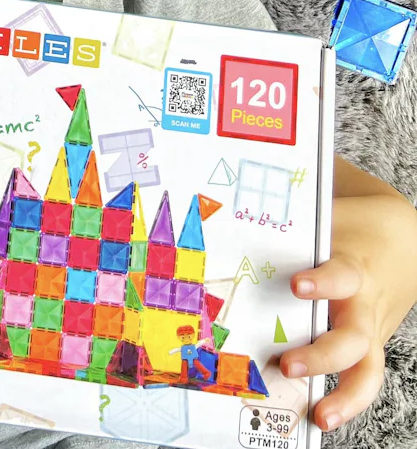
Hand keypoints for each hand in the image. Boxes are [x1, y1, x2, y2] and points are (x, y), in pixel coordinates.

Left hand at [281, 191, 416, 430]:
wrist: (404, 241)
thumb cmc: (353, 230)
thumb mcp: (327, 220)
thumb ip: (292, 228)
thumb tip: (236, 218)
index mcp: (352, 268)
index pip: (341, 276)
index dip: (322, 283)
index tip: (297, 286)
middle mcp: (364, 306)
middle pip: (353, 337)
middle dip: (322, 356)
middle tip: (288, 364)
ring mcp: (371, 331)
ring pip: (368, 369)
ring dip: (346, 396)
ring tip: (320, 416)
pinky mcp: (371, 349)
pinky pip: (363, 378)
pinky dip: (345, 401)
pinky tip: (321, 414)